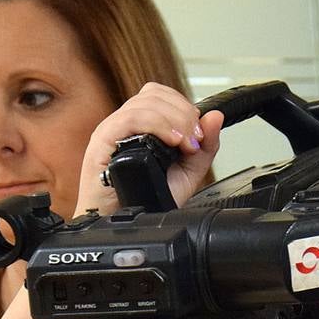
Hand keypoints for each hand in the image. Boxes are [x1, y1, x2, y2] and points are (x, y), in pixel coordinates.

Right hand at [75, 82, 222, 215]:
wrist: (124, 224)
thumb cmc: (147, 201)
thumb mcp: (187, 173)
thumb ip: (204, 146)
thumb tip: (216, 116)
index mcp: (141, 125)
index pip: (160, 95)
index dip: (183, 106)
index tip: (199, 133)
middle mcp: (125, 124)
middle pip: (154, 94)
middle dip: (183, 113)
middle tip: (194, 140)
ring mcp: (113, 130)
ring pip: (144, 104)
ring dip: (173, 120)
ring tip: (185, 145)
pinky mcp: (103, 141)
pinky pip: (129, 119)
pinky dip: (156, 126)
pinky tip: (171, 142)